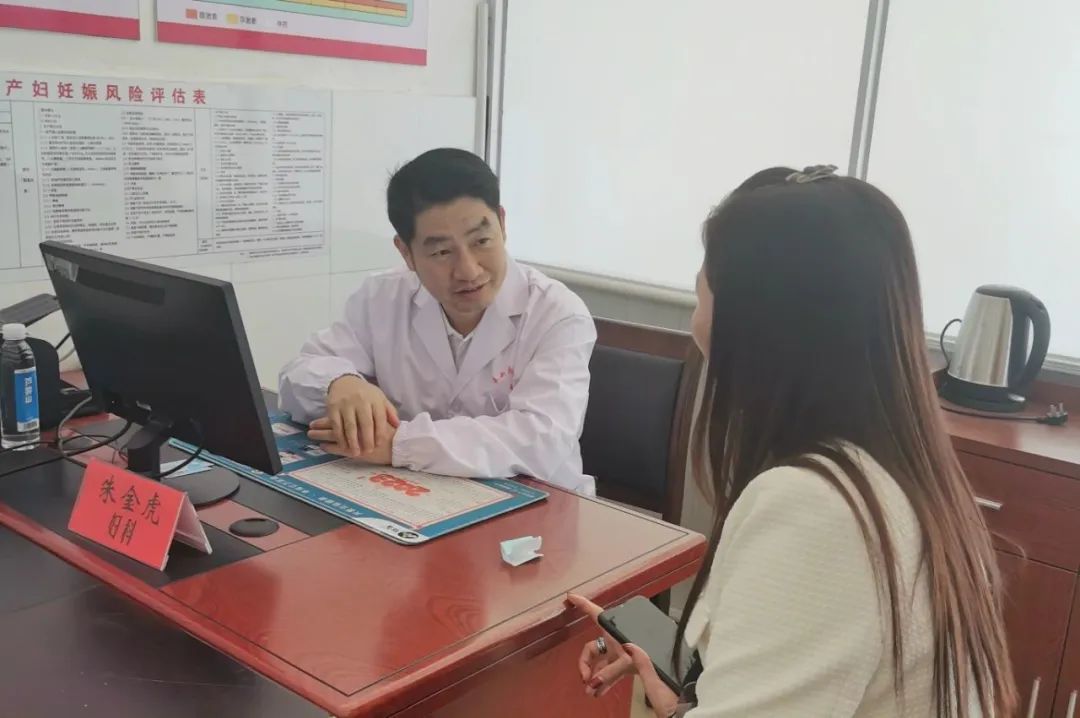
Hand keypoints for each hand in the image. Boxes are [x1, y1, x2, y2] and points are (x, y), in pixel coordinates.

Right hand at [308, 375, 398, 457]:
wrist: (345, 381)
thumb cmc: (366, 393)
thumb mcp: (380, 398)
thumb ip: (389, 411)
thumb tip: (398, 424)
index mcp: (374, 399)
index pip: (379, 418)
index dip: (380, 432)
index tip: (379, 444)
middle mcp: (361, 401)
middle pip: (365, 423)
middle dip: (367, 439)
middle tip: (368, 451)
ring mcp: (346, 404)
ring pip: (350, 425)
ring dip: (352, 441)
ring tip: (356, 453)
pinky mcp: (333, 407)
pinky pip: (336, 425)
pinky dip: (340, 437)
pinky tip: (343, 445)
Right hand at [566, 593, 678, 715]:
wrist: (670, 670)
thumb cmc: (651, 653)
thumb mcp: (627, 661)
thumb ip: (609, 672)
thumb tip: (592, 683)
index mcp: (615, 630)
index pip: (595, 613)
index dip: (582, 604)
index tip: (570, 596)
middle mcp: (615, 638)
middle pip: (592, 649)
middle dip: (585, 664)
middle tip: (585, 679)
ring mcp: (620, 651)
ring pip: (600, 663)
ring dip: (594, 676)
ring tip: (590, 692)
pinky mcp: (626, 663)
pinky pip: (610, 671)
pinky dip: (605, 681)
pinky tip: (600, 692)